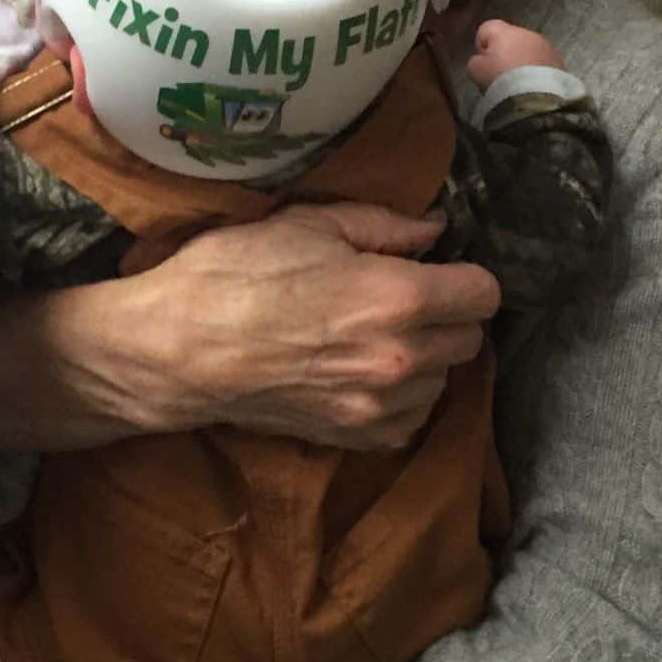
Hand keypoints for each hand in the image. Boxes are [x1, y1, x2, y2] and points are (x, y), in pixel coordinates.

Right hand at [0, 201, 499, 455]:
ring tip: (373, 337)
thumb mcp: (307, 224)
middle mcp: (401, 357)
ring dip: (423, 359)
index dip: (461, 275)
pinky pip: (409, 419)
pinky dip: (397, 399)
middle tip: (401, 299)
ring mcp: (379, 406)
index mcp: (397, 296)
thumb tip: (434, 229)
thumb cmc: (233, 274)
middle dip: (445, 315)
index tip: (435, 269)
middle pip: (470, 338)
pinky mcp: (355, 437)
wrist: (176, 349)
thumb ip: (383, 225)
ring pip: (442, 381)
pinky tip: (360, 374)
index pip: (484, 292)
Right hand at [468, 18, 563, 90]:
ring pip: (528, 49)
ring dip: (522, 60)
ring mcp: (545, 45)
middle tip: (500, 74)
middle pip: (510, 38)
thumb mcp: (475, 70)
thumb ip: (476, 60)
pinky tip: (533, 84)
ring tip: (519, 81)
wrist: (536, 96)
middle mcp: (527, 33)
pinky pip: (542, 60)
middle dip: (504, 52)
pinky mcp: (558, 59)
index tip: (484, 62)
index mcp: (504, 32)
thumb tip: (483, 59)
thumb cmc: (501, 79)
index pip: (487, 28)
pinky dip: (536, 69)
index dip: (482, 44)